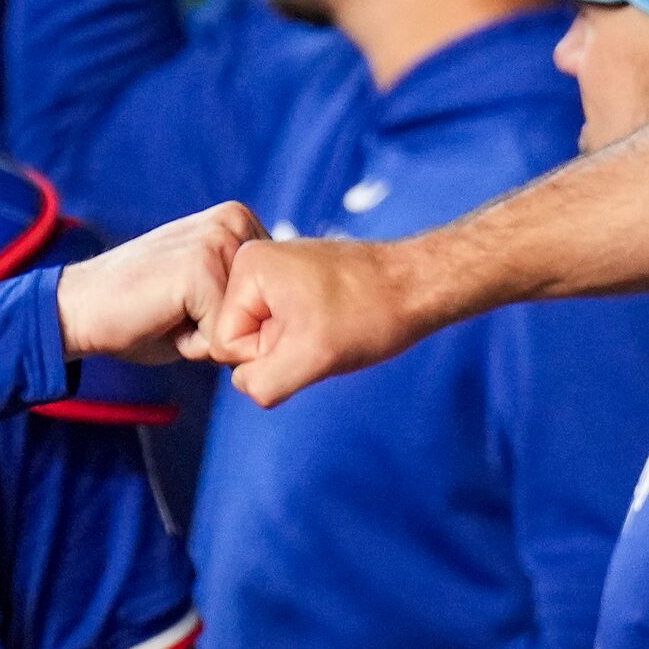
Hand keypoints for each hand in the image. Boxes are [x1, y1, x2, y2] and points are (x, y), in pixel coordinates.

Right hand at [58, 202, 267, 365]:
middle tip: (179, 311)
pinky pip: (225, 337)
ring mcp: (217, 241)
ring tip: (172, 314)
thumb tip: (295, 325)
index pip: (278, 294)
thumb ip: (247, 297)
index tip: (193, 305)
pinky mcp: (200, 268)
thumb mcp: (209, 295)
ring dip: (212, 338)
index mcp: (239, 221)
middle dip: (228, 329)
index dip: (237, 319)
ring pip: (249, 325)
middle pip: (269, 308)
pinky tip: (165, 319)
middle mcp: (233, 221)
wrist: (78, 310)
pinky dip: (196, 345)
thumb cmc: (142, 313)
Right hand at [207, 236, 434, 406]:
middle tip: (323, 333)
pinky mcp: (295, 284)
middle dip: (281, 351)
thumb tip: (246, 385)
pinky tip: (336, 325)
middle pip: (242, 341)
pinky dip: (309, 337)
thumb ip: (262, 383)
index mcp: (247, 268)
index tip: (310, 334)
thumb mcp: (310, 357)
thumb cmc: (371, 313)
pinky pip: (285, 328)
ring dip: (297, 348)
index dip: (268, 356)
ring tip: (332, 328)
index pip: (227, 345)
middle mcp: (254, 263)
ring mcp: (276, 272)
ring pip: (266, 339)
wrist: (421, 285)